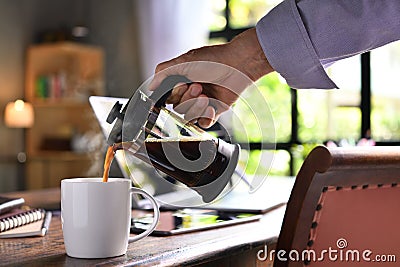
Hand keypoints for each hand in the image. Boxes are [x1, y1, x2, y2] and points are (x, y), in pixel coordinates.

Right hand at [150, 28, 273, 127]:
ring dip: (195, 107)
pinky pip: (204, 123)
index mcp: (181, 82)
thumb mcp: (183, 61)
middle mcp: (190, 93)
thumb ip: (163, 72)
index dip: (172, 95)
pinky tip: (210, 107)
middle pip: (177, 109)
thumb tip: (150, 87)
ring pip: (189, 117)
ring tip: (205, 94)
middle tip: (197, 85)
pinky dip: (205, 117)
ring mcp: (202, 103)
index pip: (168, 98)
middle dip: (186, 98)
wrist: (238, 64)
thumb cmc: (213, 59)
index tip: (180, 85)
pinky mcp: (215, 110)